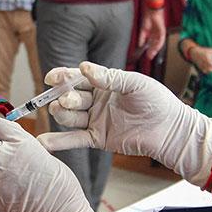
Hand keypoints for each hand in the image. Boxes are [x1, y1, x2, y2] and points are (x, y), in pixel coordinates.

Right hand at [38, 62, 211, 185]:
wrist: (170, 130)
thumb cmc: (157, 101)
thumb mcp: (135, 83)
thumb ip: (110, 77)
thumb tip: (84, 68)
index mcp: (104, 83)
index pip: (77, 78)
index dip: (62, 77)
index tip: (51, 78)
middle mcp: (96, 100)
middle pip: (70, 96)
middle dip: (65, 97)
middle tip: (69, 99)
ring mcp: (95, 119)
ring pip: (69, 116)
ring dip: (61, 113)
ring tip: (61, 110)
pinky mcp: (97, 138)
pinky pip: (74, 139)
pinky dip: (58, 141)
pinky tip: (42, 143)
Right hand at [137, 8, 165, 60]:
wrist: (151, 11)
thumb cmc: (148, 17)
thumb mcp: (143, 30)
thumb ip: (142, 38)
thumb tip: (139, 45)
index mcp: (152, 34)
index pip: (151, 44)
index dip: (149, 50)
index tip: (146, 55)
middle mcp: (157, 34)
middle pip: (155, 45)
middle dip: (152, 51)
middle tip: (149, 57)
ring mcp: (160, 33)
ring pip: (158, 43)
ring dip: (155, 49)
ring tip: (152, 54)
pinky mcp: (163, 31)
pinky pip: (161, 39)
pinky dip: (158, 44)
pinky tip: (156, 48)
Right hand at [190, 46, 211, 74]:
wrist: (193, 53)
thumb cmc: (203, 51)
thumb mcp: (211, 50)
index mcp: (209, 62)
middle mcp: (206, 67)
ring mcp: (204, 69)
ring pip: (211, 71)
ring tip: (210, 62)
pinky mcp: (202, 70)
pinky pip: (208, 71)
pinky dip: (209, 68)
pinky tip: (207, 64)